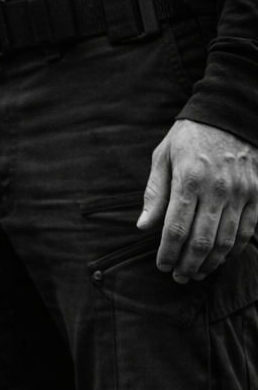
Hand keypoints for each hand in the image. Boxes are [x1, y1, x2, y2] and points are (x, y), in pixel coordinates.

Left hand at [139, 119, 257, 282]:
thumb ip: (154, 193)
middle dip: (188, 265)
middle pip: (201, 241)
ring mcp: (241, 192)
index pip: (175, 229)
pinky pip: (247, 230)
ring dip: (210, 263)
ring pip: (226, 241)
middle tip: (179, 277)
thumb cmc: (191, 136)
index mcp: (189, 180)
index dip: (168, 254)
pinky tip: (221, 259)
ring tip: (197, 274)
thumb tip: (143, 226)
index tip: (162, 266)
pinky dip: (234, 250)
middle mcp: (217, 188)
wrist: (231, 112)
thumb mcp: (164, 156)